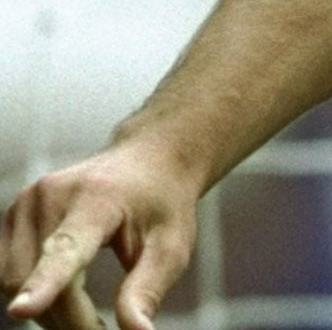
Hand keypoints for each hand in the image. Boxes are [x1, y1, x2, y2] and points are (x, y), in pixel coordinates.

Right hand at [2, 143, 198, 329]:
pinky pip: (6, 272)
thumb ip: (148, 290)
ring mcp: (25, 203)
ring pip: (13, 282)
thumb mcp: (171, 245)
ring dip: (46, 311)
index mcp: (97, 199)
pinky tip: (64, 297)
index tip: (23, 309)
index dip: (44, 284)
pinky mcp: (12, 215)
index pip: (66, 247)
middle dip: (68, 319)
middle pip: (38, 279)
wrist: (148, 160)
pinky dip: (32, 293)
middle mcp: (51, 195)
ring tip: (88, 315)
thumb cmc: (163, 204)